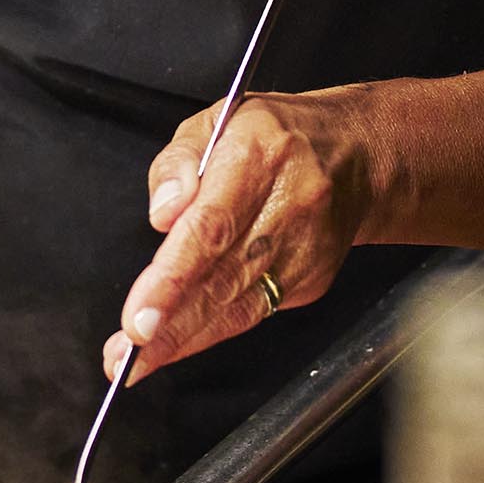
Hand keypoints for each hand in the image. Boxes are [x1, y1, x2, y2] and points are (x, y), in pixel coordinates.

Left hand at [103, 93, 370, 383]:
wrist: (357, 156)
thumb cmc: (274, 137)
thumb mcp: (214, 121)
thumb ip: (176, 163)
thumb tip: (162, 216)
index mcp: (258, 157)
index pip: (211, 227)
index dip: (172, 279)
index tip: (138, 316)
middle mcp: (288, 205)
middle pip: (223, 278)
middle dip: (170, 323)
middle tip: (126, 357)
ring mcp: (306, 249)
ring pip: (239, 306)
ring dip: (184, 339)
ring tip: (137, 361)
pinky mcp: (312, 279)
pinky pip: (255, 313)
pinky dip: (213, 332)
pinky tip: (177, 344)